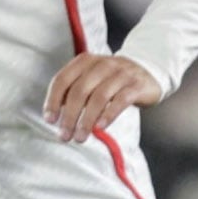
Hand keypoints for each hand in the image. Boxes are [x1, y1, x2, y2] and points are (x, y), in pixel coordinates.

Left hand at [42, 53, 161, 144]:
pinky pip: (121, 100)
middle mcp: (103, 64)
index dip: (53, 100)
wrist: (148, 73)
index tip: (50, 120)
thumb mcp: (91, 80)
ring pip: (99, 97)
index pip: (62, 79)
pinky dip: (108, 115)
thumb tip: (54, 116)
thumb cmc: (112, 82)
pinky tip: (100, 128)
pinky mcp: (136, 85)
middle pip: (80, 90)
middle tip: (65, 136)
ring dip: (87, 120)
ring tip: (80, 137)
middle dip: (69, 116)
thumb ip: (73, 92)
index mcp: (85, 61)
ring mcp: (121, 73)